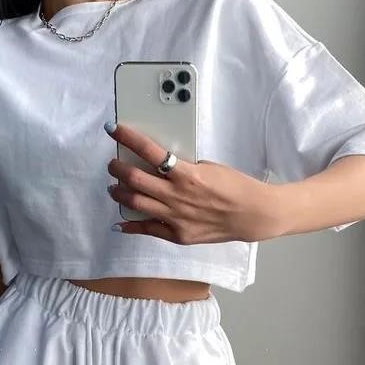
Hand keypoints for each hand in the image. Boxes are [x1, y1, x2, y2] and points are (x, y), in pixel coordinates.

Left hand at [105, 122, 282, 243]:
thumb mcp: (207, 167)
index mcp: (186, 174)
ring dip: (120, 194)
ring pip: (135, 204)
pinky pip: (148, 230)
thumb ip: (182, 168)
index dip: (128, 138)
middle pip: (134, 179)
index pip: (149, 151)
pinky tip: (120, 223)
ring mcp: (176, 217)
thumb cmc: (233, 186)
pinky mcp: (178, 235)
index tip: (113, 129)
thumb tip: (158, 165)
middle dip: (117, 168)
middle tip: (113, 164)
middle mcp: (177, 196)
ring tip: (115, 188)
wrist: (251, 214)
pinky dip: (131, 226)